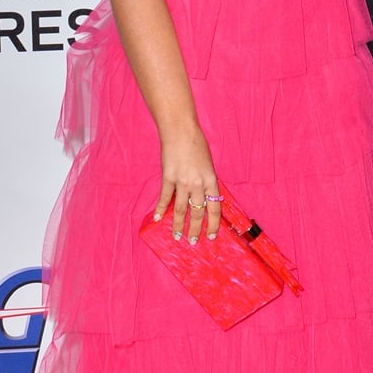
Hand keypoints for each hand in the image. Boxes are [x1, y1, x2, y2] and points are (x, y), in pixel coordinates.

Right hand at [153, 123, 221, 242]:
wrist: (181, 131)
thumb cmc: (197, 144)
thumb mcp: (208, 164)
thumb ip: (206, 181)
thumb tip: (204, 198)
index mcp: (211, 180)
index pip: (215, 208)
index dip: (213, 225)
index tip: (211, 237)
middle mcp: (198, 183)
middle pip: (197, 212)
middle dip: (195, 229)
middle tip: (192, 242)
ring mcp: (182, 181)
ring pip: (181, 209)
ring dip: (178, 225)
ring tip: (177, 236)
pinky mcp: (168, 177)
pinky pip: (164, 198)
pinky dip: (161, 209)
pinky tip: (158, 219)